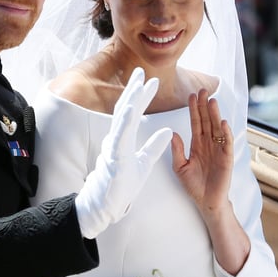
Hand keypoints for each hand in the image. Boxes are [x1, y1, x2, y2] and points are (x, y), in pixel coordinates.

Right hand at [74, 68, 172, 238]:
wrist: (108, 205)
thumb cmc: (122, 185)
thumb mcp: (144, 163)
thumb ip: (155, 146)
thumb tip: (169, 131)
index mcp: (124, 139)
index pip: (133, 113)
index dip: (141, 96)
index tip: (150, 81)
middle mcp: (116, 139)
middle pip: (125, 110)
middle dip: (133, 90)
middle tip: (140, 71)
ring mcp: (114, 147)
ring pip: (122, 120)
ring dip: (130, 101)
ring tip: (138, 84)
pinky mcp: (114, 158)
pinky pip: (120, 137)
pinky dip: (125, 122)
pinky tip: (130, 109)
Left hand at [171, 89, 233, 216]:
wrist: (206, 202)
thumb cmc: (194, 185)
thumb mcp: (180, 167)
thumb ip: (177, 151)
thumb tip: (173, 133)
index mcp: (197, 144)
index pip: (195, 122)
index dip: (194, 109)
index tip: (191, 95)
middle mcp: (208, 144)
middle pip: (207, 121)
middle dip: (204, 106)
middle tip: (202, 90)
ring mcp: (218, 150)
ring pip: (217, 128)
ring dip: (215, 115)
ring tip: (212, 101)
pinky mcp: (227, 158)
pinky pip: (226, 143)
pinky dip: (225, 133)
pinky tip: (222, 122)